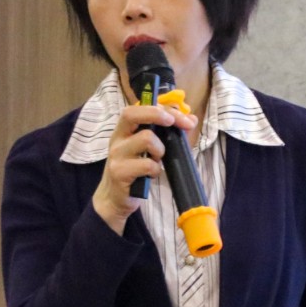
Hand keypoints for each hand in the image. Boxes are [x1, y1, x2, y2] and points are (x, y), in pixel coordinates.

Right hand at [92, 102, 197, 234]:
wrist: (113, 199)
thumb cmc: (134, 171)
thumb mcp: (148, 149)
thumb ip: (167, 133)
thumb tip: (192, 120)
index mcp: (123, 130)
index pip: (138, 107)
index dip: (161, 108)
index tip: (182, 118)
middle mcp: (117, 138)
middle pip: (132, 114)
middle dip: (158, 114)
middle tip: (173, 124)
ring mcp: (116, 155)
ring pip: (146, 138)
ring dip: (160, 149)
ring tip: (157, 159)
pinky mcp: (120, 172)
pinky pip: (147, 164)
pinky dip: (156, 169)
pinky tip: (152, 174)